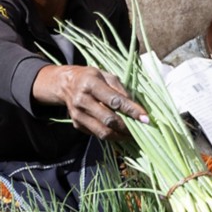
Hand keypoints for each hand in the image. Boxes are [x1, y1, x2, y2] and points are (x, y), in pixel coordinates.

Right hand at [32, 65, 148, 139]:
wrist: (65, 84)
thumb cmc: (90, 78)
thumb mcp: (106, 75)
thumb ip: (121, 89)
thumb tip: (135, 106)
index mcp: (90, 84)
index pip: (114, 100)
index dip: (131, 110)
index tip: (145, 118)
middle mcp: (82, 100)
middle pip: (109, 120)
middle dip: (128, 127)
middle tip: (142, 130)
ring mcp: (77, 115)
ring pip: (103, 132)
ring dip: (121, 136)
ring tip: (133, 135)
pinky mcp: (77, 125)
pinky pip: (97, 134)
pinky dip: (111, 136)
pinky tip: (120, 133)